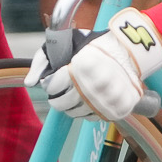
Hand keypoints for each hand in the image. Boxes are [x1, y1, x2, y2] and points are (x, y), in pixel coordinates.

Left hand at [29, 8, 161, 121]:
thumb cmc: (95, 46)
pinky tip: (88, 99)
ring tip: (75, 94)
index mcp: (82, 66)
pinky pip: (92, 118)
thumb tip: (30, 83)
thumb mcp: (68, 43)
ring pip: (75, 114)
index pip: (53, 85)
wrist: (130, 53)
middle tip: (61, 91)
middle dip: (57, 98)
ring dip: (71, 106)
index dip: (50, 83)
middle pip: (62, 104)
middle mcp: (95, 85)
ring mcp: (107, 100)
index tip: (53, 80)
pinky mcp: (117, 109)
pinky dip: (87, 111)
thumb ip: (44, 60)